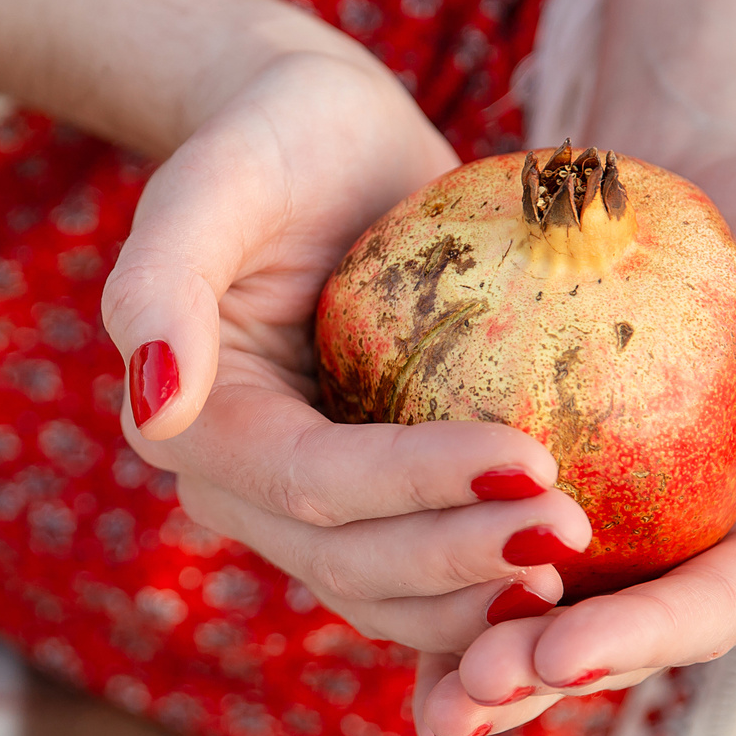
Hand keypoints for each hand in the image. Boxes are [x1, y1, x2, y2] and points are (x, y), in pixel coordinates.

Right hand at [101, 51, 594, 652]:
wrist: (322, 142)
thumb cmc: (274, 136)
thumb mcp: (217, 177)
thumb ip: (161, 281)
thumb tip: (154, 413)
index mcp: (193, 426)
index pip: (311, 484)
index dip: (416, 486)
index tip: (531, 461)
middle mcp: (239, 486)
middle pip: (349, 561)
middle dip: (460, 560)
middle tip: (575, 530)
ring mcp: (302, 509)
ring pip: (383, 593)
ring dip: (477, 599)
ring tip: (580, 569)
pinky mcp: (367, 504)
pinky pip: (420, 577)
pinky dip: (482, 594)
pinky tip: (570, 588)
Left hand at [412, 147, 735, 735]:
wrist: (691, 171)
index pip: (712, 609)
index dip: (640, 641)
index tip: (560, 652)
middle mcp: (696, 554)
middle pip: (620, 637)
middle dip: (546, 678)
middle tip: (468, 695)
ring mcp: (618, 534)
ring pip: (546, 619)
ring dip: (487, 670)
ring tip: (430, 706)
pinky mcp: (541, 497)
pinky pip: (485, 556)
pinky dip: (439, 595)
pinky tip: (374, 615)